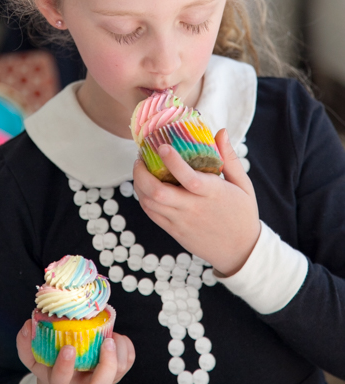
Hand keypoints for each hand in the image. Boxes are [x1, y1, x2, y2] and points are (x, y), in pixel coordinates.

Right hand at [17, 320, 134, 383]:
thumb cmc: (52, 366)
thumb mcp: (35, 359)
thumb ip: (26, 345)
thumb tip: (28, 324)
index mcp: (61, 380)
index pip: (61, 380)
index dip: (64, 366)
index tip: (68, 347)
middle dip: (106, 365)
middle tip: (106, 343)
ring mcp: (102, 380)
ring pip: (119, 372)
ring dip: (119, 350)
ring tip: (110, 334)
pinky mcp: (116, 374)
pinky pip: (128, 361)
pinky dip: (126, 345)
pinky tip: (115, 336)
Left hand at [133, 129, 260, 275]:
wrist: (240, 252)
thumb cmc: (242, 214)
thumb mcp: (243, 184)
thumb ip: (230, 158)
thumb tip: (221, 131)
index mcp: (212, 193)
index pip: (188, 177)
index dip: (173, 161)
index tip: (162, 146)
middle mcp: (193, 208)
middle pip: (158, 193)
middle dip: (142, 173)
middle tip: (140, 157)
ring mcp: (181, 221)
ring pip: (150, 203)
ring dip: (139, 184)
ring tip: (140, 168)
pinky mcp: (174, 231)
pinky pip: (152, 214)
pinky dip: (143, 199)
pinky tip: (144, 187)